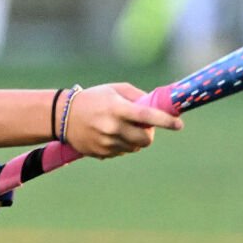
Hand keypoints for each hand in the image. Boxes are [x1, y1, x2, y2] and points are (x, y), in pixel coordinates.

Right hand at [65, 82, 182, 157]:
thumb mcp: (115, 89)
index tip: (179, 125)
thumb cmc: (94, 98)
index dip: (166, 121)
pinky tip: (111, 134)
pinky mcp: (102, 153)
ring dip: (136, 139)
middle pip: (146, 139)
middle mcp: (113, 127)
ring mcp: (107, 142)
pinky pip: (123, 152)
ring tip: (122, 127)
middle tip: (142, 125)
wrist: (63, 116)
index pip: (147, 116)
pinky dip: (124, 144)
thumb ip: (138, 96)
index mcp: (117, 109)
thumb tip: (158, 107)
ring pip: (136, 147)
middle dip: (149, 133)